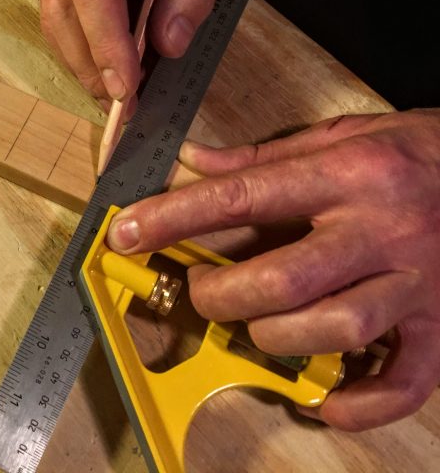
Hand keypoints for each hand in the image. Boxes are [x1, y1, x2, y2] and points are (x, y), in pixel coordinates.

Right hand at [39, 0, 236, 103]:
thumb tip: (167, 45)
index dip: (104, 37)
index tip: (126, 86)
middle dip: (89, 59)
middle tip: (122, 106)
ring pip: (51, 7)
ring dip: (80, 58)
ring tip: (114, 95)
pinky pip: (57, 2)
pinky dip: (79, 40)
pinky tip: (104, 65)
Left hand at [107, 110, 439, 429]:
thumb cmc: (417, 150)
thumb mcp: (343, 134)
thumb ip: (265, 156)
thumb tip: (194, 161)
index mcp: (347, 175)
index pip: (241, 196)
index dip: (174, 216)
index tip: (128, 230)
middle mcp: (381, 229)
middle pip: (283, 278)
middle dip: (221, 293)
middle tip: (199, 290)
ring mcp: (417, 281)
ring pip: (334, 329)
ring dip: (276, 338)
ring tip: (256, 327)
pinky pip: (405, 382)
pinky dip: (360, 404)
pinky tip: (325, 400)